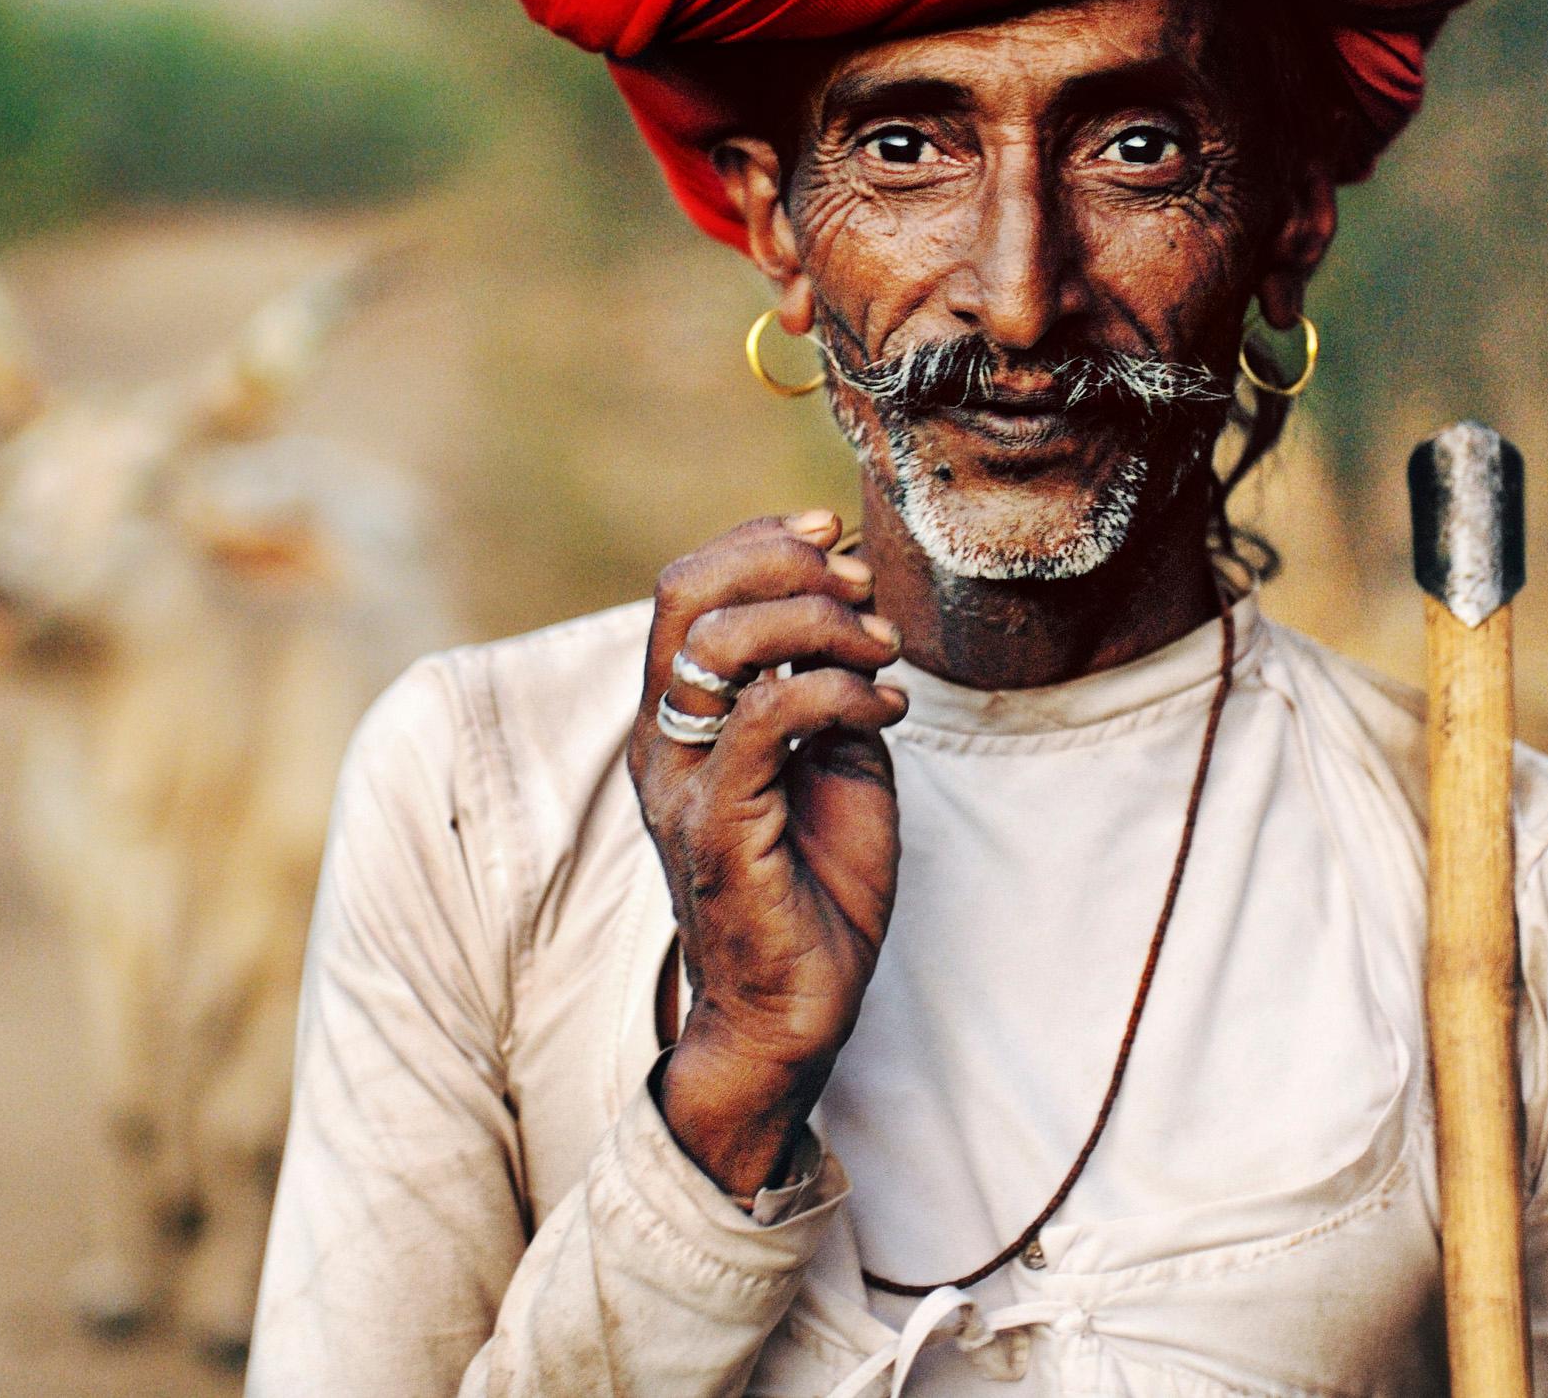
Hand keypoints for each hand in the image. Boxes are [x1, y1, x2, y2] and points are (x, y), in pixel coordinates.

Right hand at [634, 509, 906, 1197]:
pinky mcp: (717, 824)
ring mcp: (682, 782)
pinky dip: (835, 691)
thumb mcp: (834, 762)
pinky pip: (764, 718)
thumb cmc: (815, 889)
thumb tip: (856, 613)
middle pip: (684, 595)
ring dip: (819, 624)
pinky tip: (884, 709)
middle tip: (858, 586)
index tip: (832, 536)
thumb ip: (827, 687)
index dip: (756, 543)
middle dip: (781, 564)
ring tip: (882, 653)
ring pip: (718, 643)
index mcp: (680, 719)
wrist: (796, 1011)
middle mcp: (664, 741)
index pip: (686, 590)